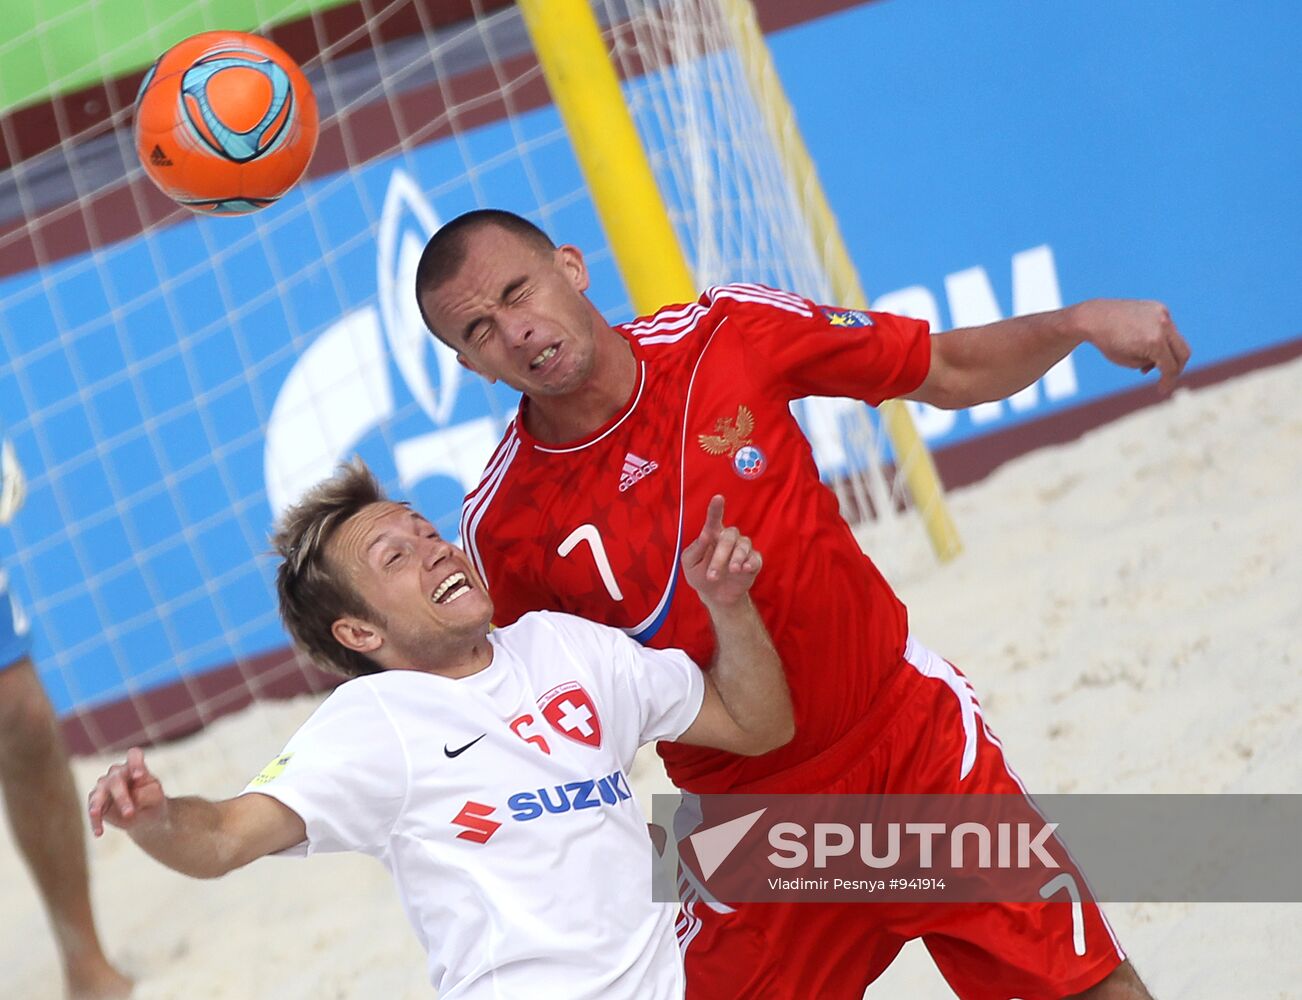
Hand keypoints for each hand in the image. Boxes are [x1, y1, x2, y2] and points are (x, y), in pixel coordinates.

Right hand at [88, 747, 166, 836]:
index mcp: (135, 766)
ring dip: (99, 805)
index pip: (133, 755)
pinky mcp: (96, 802)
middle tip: (130, 813)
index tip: (139, 776)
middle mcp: (117, 773)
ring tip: (96, 814)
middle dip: (121, 797)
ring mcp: (104, 786)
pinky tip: (99, 833)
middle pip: (115, 780)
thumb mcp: (157, 798)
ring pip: (99, 792)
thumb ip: (147, 794)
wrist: (146, 817)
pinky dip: (95, 821)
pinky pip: (92, 809)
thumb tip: (133, 796)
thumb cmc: (153, 801)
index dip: (135, 763)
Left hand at [682, 495, 761, 607]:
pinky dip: (750, 563)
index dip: (716, 508)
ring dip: (735, 561)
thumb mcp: (690, 563)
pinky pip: (755, 558)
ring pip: (743, 546)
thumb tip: (705, 534)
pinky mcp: (753, 562)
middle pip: (729, 537)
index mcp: (712, 535)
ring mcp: (742, 549)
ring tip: (730, 572)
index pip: (714, 519)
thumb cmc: (700, 574)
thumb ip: (695, 549)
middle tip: (712, 576)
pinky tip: (743, 570)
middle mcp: (729, 539)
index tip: (718, 498)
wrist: (715, 595)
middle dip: (720, 556)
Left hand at [1074, 299, 1190, 396]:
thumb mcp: (1130, 362)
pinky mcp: (1159, 307)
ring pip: (1176, 340)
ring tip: (1145, 358)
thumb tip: (1167, 364)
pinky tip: (1142, 342)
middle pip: (1183, 353)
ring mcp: (1163, 314)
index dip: (1168, 381)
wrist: (1094, 317)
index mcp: (1155, 342)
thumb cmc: (1108, 343)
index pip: (1171, 367)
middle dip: (1175, 368)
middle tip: (1164, 376)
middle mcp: (1163, 325)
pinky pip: (1167, 328)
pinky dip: (1161, 338)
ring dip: (1166, 352)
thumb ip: (1152, 364)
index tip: (1162, 390)